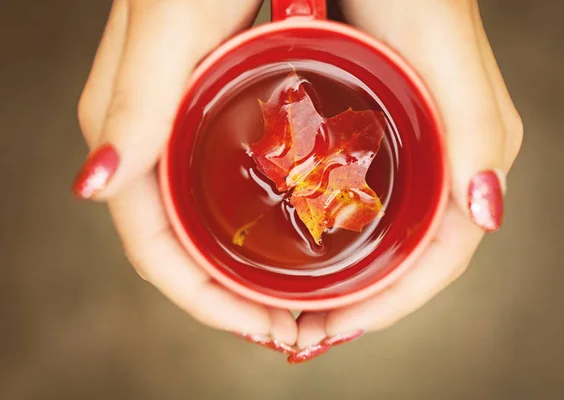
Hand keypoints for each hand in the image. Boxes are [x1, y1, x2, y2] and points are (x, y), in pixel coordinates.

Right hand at [74, 0, 297, 354]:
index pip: (154, 247)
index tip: (265, 327)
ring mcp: (182, 131)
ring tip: (297, 300)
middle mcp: (150, 140)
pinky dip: (253, 229)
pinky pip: (221, 191)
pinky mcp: (213, 114)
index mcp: (129, 132)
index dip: (206, 300)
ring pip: (202, 225)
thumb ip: (134, 102)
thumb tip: (93, 187)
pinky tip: (292, 238)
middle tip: (289, 325)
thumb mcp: (171, 24)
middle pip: (181, 247)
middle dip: (230, 298)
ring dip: (245, 273)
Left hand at [288, 0, 522, 362]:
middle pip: (409, 254)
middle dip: (362, 301)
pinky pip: (364, 199)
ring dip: (345, 278)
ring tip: (297, 306)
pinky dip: (334, 235)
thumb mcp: (442, 45)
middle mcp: (442, 154)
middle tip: (306, 329)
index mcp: (469, 148)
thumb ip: (477, 125)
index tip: (333, 327)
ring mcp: (408, 144)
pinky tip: (302, 245)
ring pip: (385, 233)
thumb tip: (486, 212)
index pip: (441, 255)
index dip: (391, 302)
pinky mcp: (377, 127)